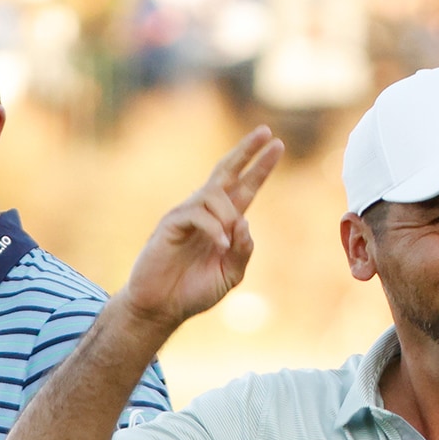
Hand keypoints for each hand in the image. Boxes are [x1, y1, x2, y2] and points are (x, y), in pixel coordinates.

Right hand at [116, 126, 283, 338]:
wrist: (161, 307)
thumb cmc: (193, 292)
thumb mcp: (230, 274)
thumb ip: (243, 251)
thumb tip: (245, 223)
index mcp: (222, 223)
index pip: (244, 187)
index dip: (260, 168)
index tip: (277, 145)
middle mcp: (205, 213)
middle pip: (226, 172)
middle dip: (246, 151)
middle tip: (267, 132)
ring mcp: (187, 215)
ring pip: (214, 195)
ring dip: (227, 216)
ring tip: (225, 244)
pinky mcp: (171, 223)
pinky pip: (199, 214)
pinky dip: (214, 229)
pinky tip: (220, 245)